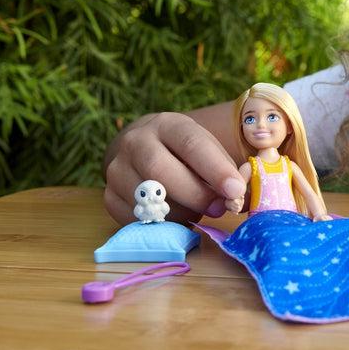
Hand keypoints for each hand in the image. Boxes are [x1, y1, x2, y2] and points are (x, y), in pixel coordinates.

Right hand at [104, 112, 246, 224]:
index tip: (235, 190)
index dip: (215, 169)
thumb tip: (239, 196)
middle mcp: (136, 141)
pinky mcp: (108, 195)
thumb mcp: (207, 150)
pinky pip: (137, 219)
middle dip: (196, 195)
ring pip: (148, 199)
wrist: (142, 150)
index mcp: (168, 125)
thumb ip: (227, 171)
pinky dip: (161, 224)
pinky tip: (175, 216)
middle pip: (160, 170)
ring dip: (181, 213)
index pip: (191, 143)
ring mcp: (117, 169)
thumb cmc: (184, 154)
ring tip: (197, 211)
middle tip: (219, 208)